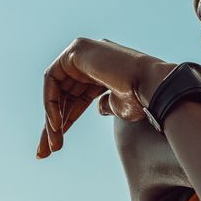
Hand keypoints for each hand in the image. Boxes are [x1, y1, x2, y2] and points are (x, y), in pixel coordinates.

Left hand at [37, 37, 174, 158]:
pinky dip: (50, 103)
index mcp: (104, 72)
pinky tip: (55, 124)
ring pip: (55, 90)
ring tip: (52, 144)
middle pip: (63, 95)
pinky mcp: (77, 49)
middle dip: (53, 125)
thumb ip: (106, 105)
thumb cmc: (143, 99)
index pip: (76, 98)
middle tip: (46, 151)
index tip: (55, 147)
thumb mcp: (120, 106)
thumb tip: (99, 107)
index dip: (66, 121)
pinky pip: (52, 80)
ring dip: (51, 119)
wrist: (154, 87)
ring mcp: (84, 51)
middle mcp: (92, 59)